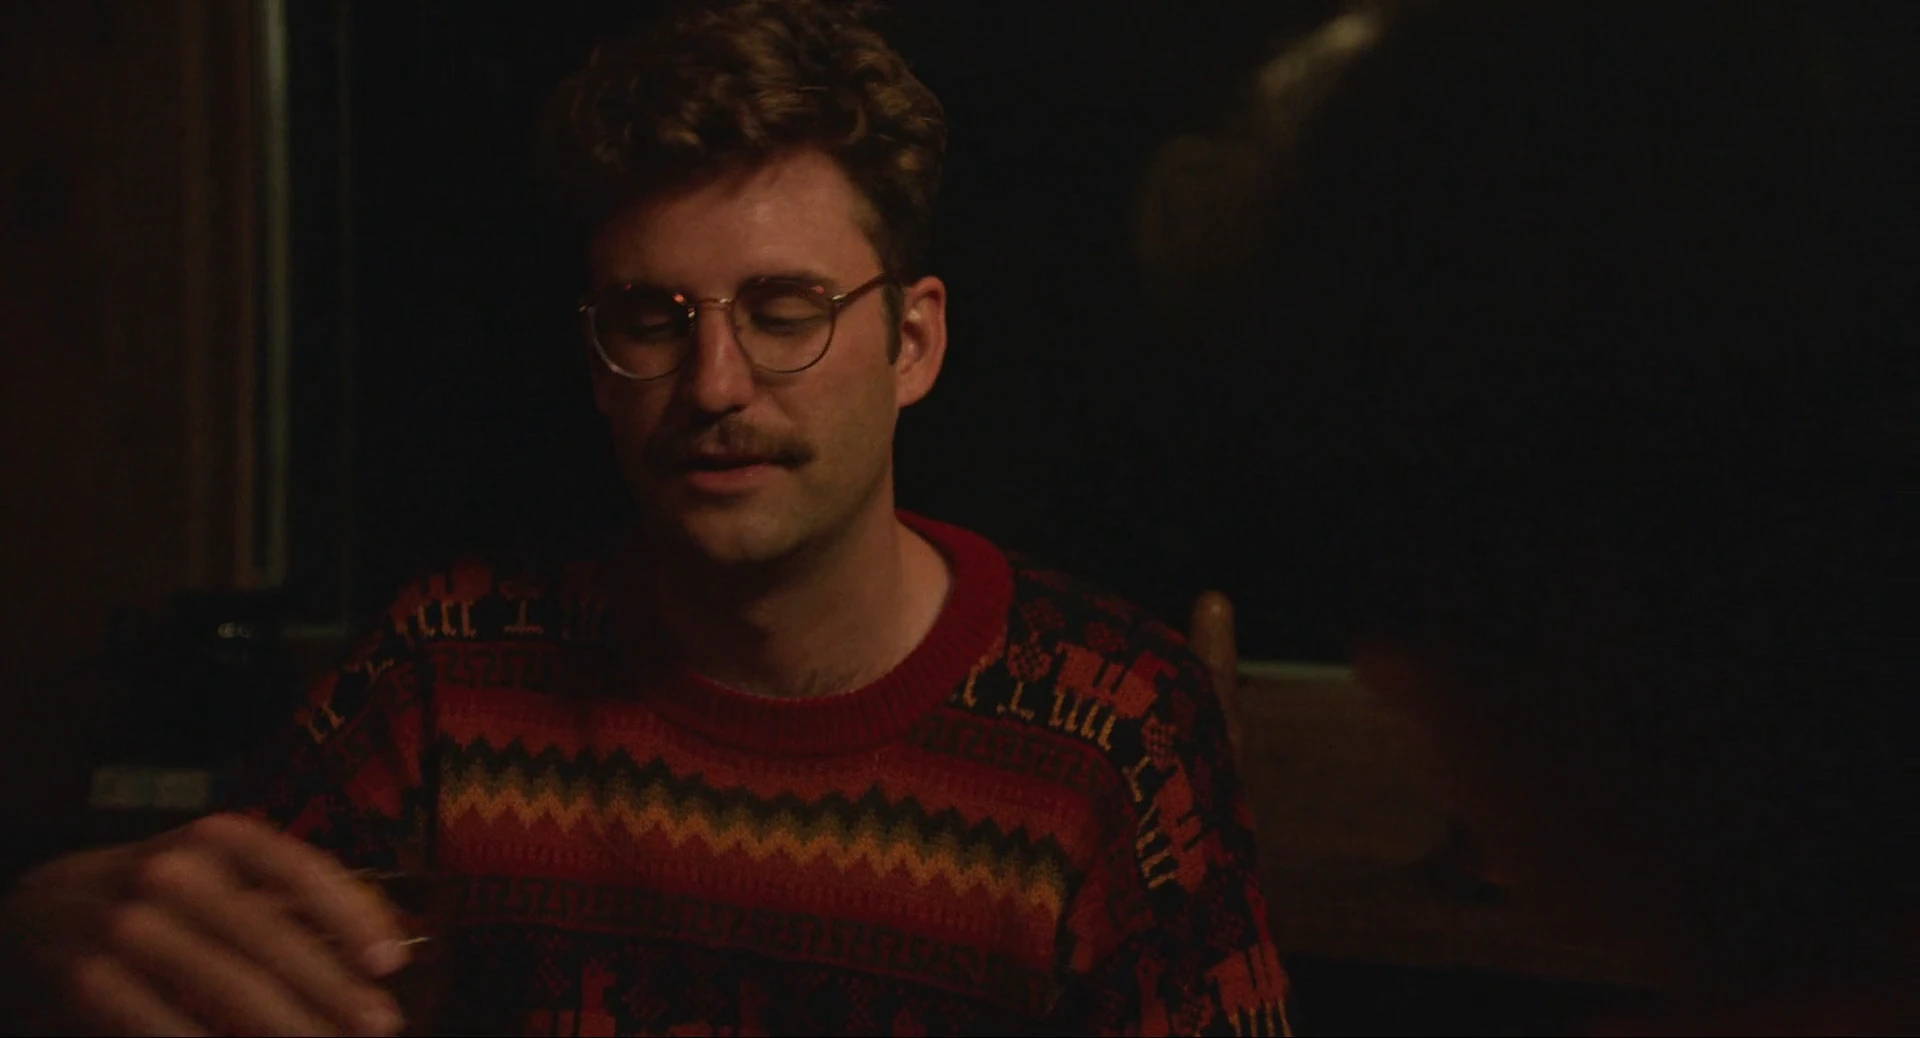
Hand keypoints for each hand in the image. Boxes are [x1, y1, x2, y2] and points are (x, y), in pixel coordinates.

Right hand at [1, 813, 412, 1036]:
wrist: (38, 909)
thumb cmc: (154, 892)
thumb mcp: (213, 872)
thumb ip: (280, 899)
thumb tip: (372, 939)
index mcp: (215, 839)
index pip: (299, 870)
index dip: (350, 916)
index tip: (389, 961)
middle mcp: (171, 871)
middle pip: (271, 937)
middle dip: (332, 988)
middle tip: (379, 1025)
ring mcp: (126, 924)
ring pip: (226, 986)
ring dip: (288, 1025)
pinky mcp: (88, 978)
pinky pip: (165, 1024)